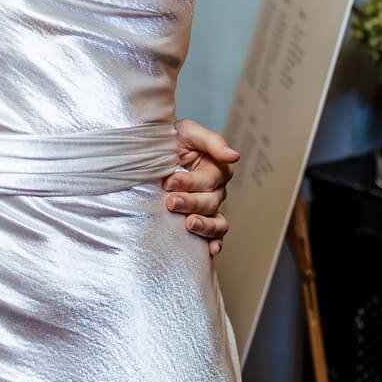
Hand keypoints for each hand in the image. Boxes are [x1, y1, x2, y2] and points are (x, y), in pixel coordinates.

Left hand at [167, 119, 239, 255]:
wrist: (146, 152)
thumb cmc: (168, 138)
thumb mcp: (187, 131)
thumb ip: (212, 142)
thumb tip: (235, 156)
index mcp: (215, 167)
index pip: (210, 179)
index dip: (190, 182)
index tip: (168, 182)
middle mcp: (215, 189)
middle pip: (211, 201)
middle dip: (191, 202)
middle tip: (170, 202)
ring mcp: (208, 207)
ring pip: (217, 221)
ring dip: (205, 225)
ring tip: (190, 224)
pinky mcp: (199, 220)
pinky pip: (215, 236)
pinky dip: (215, 243)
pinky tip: (210, 250)